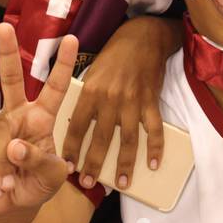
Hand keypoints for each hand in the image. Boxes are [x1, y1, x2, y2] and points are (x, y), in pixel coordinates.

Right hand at [0, 24, 79, 216]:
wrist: (11, 208)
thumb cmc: (37, 185)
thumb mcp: (51, 177)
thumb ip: (40, 160)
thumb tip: (14, 146)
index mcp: (43, 117)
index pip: (55, 87)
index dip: (64, 65)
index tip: (73, 39)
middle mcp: (18, 113)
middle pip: (11, 78)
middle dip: (7, 52)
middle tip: (4, 27)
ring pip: (1, 134)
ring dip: (5, 166)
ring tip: (10, 185)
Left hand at [59, 16, 179, 191]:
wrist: (142, 38)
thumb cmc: (113, 56)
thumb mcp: (91, 73)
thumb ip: (86, 98)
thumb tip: (77, 123)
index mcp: (91, 91)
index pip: (77, 126)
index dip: (72, 148)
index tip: (67, 166)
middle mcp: (110, 99)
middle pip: (102, 139)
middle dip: (95, 164)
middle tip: (88, 183)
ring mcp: (133, 102)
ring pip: (129, 140)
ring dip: (126, 164)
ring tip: (123, 184)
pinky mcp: (151, 102)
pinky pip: (154, 129)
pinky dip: (155, 148)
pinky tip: (153, 164)